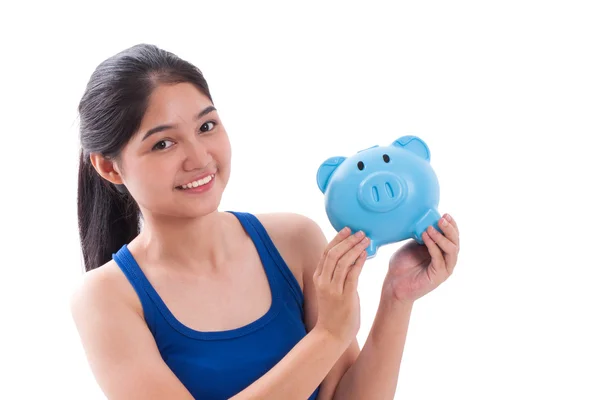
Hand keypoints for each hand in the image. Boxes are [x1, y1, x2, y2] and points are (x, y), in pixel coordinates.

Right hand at [313, 227, 369, 346]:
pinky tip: (365, 254)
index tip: (347, 229)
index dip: (337, 239)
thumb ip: (337, 275)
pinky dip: (358, 262)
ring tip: (366, 240)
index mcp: (318, 278)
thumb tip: (351, 258)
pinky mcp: (344, 296)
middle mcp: (323, 281)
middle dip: (348, 240)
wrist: (330, 335)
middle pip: (333, 253)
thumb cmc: (333, 313)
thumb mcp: (330, 290)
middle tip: (360, 232)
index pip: (326, 252)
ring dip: (355, 248)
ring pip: (342, 261)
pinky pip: (352, 274)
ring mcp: (333, 289)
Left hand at [382, 213, 459, 304]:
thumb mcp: (414, 244)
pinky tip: (425, 236)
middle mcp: (447, 260)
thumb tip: (428, 218)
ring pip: (451, 250)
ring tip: (431, 227)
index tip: (445, 214)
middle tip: (441, 218)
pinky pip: (439, 258)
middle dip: (450, 229)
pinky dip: (433, 246)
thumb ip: (423, 234)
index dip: (451, 225)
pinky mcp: (438, 276)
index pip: (453, 236)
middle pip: (456, 242)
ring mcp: (444, 268)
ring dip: (442, 237)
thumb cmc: (403, 265)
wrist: (394, 283)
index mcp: (443, 251)